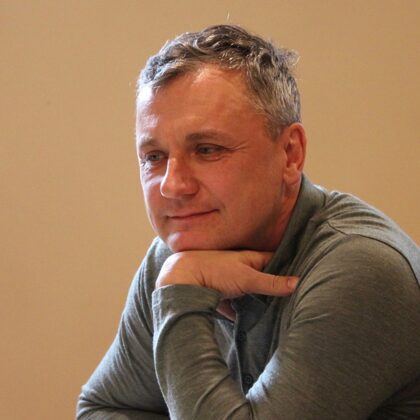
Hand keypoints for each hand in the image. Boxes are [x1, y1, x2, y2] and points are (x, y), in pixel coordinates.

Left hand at [156, 250, 297, 299]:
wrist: (182, 278)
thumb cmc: (216, 272)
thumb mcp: (248, 278)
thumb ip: (271, 282)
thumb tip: (298, 282)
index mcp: (249, 258)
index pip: (272, 259)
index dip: (286, 264)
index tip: (300, 273)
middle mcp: (238, 267)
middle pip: (259, 275)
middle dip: (270, 284)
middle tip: (287, 295)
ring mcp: (226, 280)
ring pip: (244, 290)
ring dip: (253, 298)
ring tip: (269, 310)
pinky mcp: (216, 294)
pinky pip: (229, 304)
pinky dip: (235, 311)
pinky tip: (241, 320)